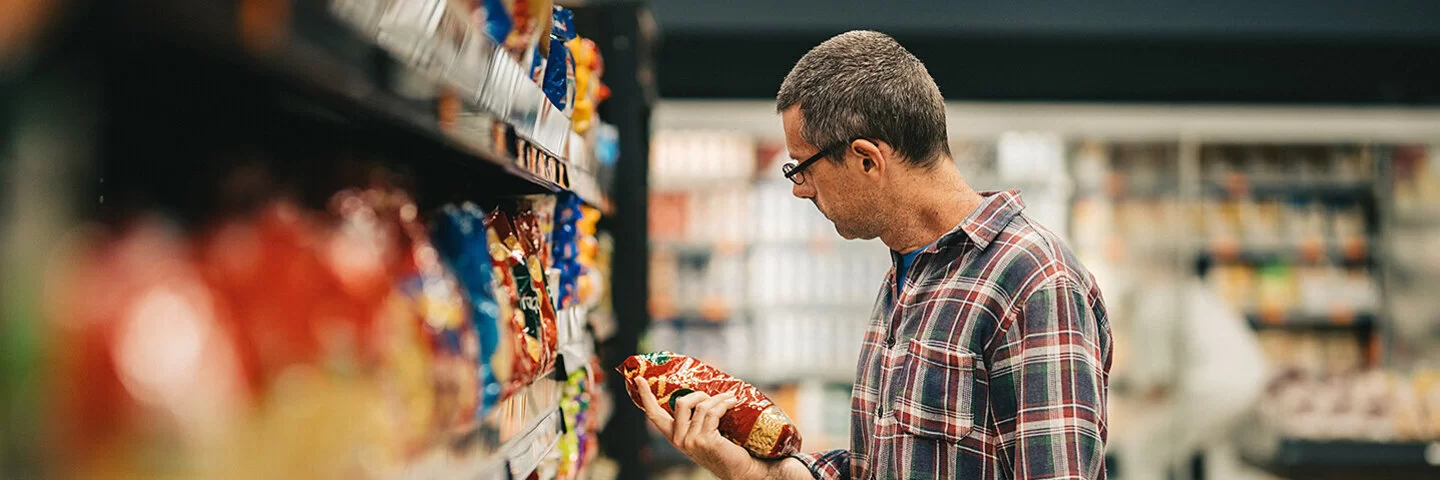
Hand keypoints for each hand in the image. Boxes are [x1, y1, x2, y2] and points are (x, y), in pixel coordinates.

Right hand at [632, 377, 759, 479]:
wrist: (738, 469)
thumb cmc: (723, 449)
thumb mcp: (702, 433)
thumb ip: (695, 418)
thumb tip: (701, 391)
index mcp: (674, 436)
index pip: (654, 415)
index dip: (645, 396)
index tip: (639, 379)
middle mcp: (679, 439)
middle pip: (681, 403)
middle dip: (699, 394)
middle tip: (713, 397)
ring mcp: (691, 441)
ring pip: (701, 406)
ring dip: (718, 398)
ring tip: (730, 398)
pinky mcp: (705, 440)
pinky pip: (713, 412)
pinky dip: (725, 404)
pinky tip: (733, 403)